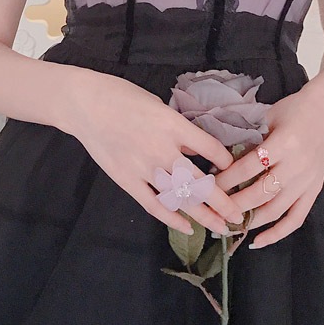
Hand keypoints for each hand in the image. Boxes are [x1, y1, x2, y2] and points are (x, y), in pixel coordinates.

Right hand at [69, 71, 244, 236]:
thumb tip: (195, 152)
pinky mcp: (126, 180)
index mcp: (172, 125)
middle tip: (239, 216)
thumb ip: (177, 130)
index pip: (211, 149)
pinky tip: (187, 227)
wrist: (84, 105)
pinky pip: (153, 204)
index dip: (227, 163)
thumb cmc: (121, 97)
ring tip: (221, 227)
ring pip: (180, 198)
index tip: (234, 171)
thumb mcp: (157, 105)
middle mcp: (162, 149)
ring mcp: (143, 167)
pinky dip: (172, 218)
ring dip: (204, 215)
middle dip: (223, 202)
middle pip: (200, 182)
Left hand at [213, 89, 323, 248]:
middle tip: (213, 209)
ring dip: (251, 220)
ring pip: (276, 209)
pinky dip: (278, 233)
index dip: (227, 179)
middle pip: (261, 193)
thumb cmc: (293, 110)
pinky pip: (296, 218)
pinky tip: (259, 241)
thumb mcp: (267, 116)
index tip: (209, 184)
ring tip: (229, 225)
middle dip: (234, 204)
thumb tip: (219, 157)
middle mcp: (297, 166)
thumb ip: (248, 136)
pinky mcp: (314, 191)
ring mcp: (307, 182)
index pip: (249, 167)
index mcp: (283, 144)